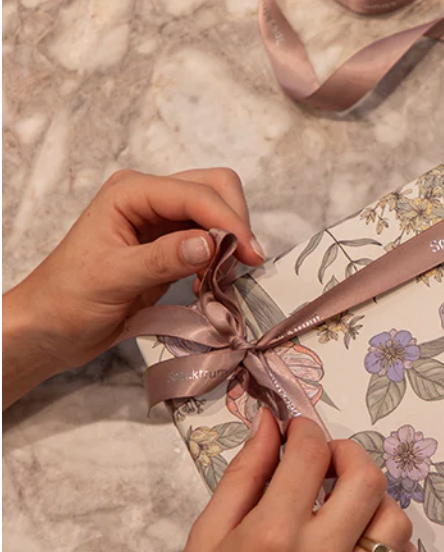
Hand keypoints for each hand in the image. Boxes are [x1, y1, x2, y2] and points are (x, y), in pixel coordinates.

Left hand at [3, 168, 263, 405]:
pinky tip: (209, 282)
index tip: (250, 256)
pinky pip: (212, 240)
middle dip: (234, 221)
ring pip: (217, 212)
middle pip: (214, 188)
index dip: (227, 220)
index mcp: (130, 194)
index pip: (195, 193)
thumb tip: (211, 243)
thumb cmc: (67, 299)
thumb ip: (163, 258)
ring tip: (224, 276)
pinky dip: (222, 258)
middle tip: (244, 263)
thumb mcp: (113, 278)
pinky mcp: (171, 246)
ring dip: (231, 240)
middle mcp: (149, 199)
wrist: (50, 328)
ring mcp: (161, 221)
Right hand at [149, 415, 426, 551]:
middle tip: (328, 464)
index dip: (306, 431)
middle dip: (350, 457)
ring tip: (348, 509)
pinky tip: (375, 549)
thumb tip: (271, 424)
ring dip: (376, 504)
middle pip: (368, 481)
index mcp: (273, 534)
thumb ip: (245, 474)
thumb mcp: (207, 533)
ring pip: (396, 524)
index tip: (299, 433)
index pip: (312, 456)